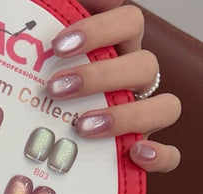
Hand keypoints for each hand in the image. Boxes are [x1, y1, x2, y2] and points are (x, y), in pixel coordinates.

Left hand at [47, 1, 180, 172]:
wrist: (46, 144)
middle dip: (100, 77)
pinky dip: (160, 156)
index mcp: (118, 52)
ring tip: (82, 126)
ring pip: (165, 107)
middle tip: (57, 89)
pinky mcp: (142, 152)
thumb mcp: (48, 59)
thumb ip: (59, 21)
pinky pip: (171, 155)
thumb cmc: (49, 92)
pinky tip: (134, 154)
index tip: (58, 47)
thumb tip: (70, 3)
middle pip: (144, 65)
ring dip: (127, 116)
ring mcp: (142, 117)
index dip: (99, 30)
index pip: (129, 22)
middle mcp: (135, 83)